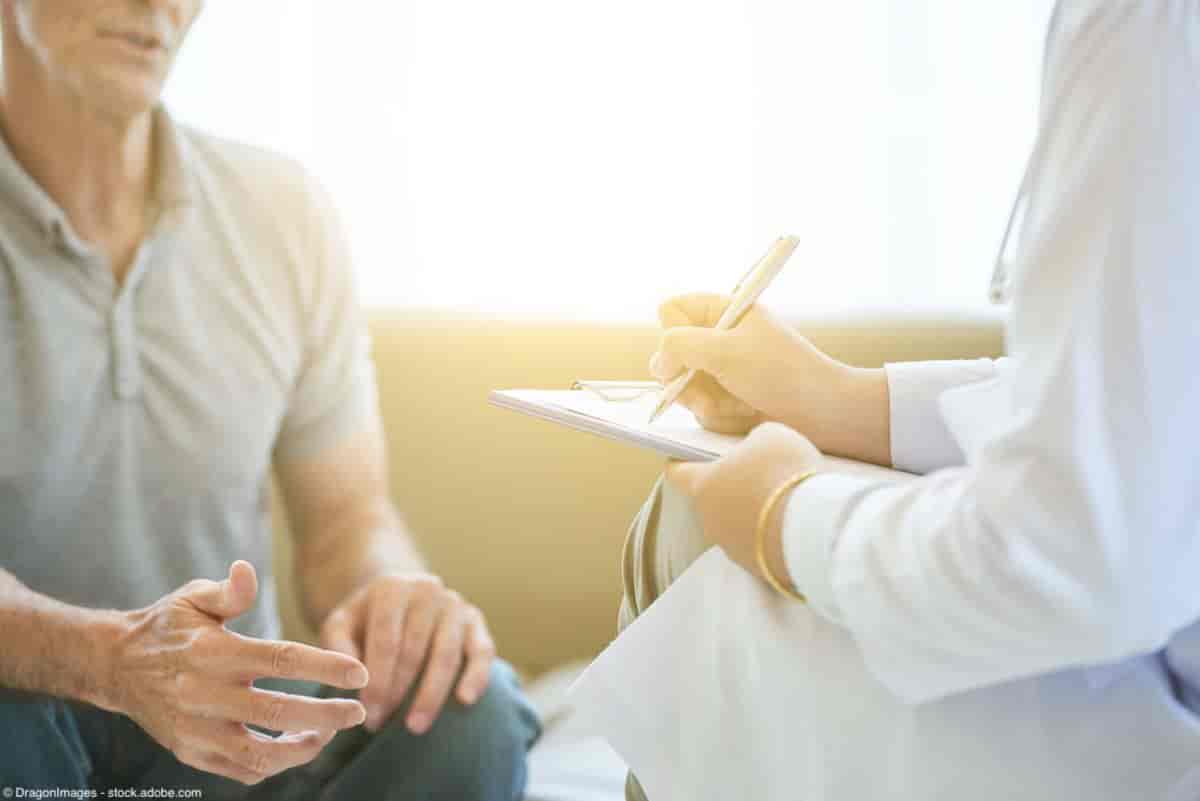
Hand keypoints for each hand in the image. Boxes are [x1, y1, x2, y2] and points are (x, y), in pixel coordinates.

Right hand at [106, 561, 370, 785]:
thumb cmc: (166, 627)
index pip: (280, 660)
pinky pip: (240, 771)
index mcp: (214, 652)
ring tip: (327, 732)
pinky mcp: (190, 753)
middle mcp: (204, 694)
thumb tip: (247, 570)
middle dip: (326, 715)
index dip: (324, 667)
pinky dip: (273, 765)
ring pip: (259, 754)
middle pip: (278, 712)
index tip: (359, 673)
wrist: (115, 666)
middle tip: (359, 711)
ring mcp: (196, 729)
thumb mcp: (192, 597)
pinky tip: (294, 746)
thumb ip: (228, 591)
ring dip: (302, 749)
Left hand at [318, 573, 495, 734]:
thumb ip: (338, 645)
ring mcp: (455, 604)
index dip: (377, 680)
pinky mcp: (475, 620)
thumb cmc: (364, 620)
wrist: (397, 599)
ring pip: (447, 653)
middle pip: (415, 649)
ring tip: (416, 726)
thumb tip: (353, 677)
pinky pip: (483, 650)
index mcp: (392, 589)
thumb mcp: (340, 624)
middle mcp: (427, 590)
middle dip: (398, 692)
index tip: (368, 713)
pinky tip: (465, 700)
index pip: (386, 640)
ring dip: (431, 693)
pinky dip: (477, 675)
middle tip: (384, 725)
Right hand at [650, 293, 849, 434]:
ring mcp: (723, 370)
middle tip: (708, 387)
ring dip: (707, 401)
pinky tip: (746, 415)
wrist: (823, 413)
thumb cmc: (781, 373)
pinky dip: (721, 416)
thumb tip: (658, 362)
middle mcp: (720, 338)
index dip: (672, 332)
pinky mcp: (729, 399)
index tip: (688, 351)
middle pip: (672, 354)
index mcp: (725, 311)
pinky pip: (703, 409)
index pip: (672, 311)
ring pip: (684, 387)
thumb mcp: (725, 350)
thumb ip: (680, 345)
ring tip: (737, 404)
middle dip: (688, 378)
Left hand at [666, 422, 821, 588]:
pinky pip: (762, 544)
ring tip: (787, 497)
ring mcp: (733, 548)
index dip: (682, 462)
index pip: (678, 473)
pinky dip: (775, 533)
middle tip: (759, 471)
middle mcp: (710, 521)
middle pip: (714, 498)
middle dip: (732, 485)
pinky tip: (797, 521)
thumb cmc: (783, 472)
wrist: (813, 527)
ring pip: (738, 524)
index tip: (687, 456)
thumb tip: (756, 451)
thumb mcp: (771, 436)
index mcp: (703, 486)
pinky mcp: (759, 568)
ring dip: (755, 512)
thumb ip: (754, 441)